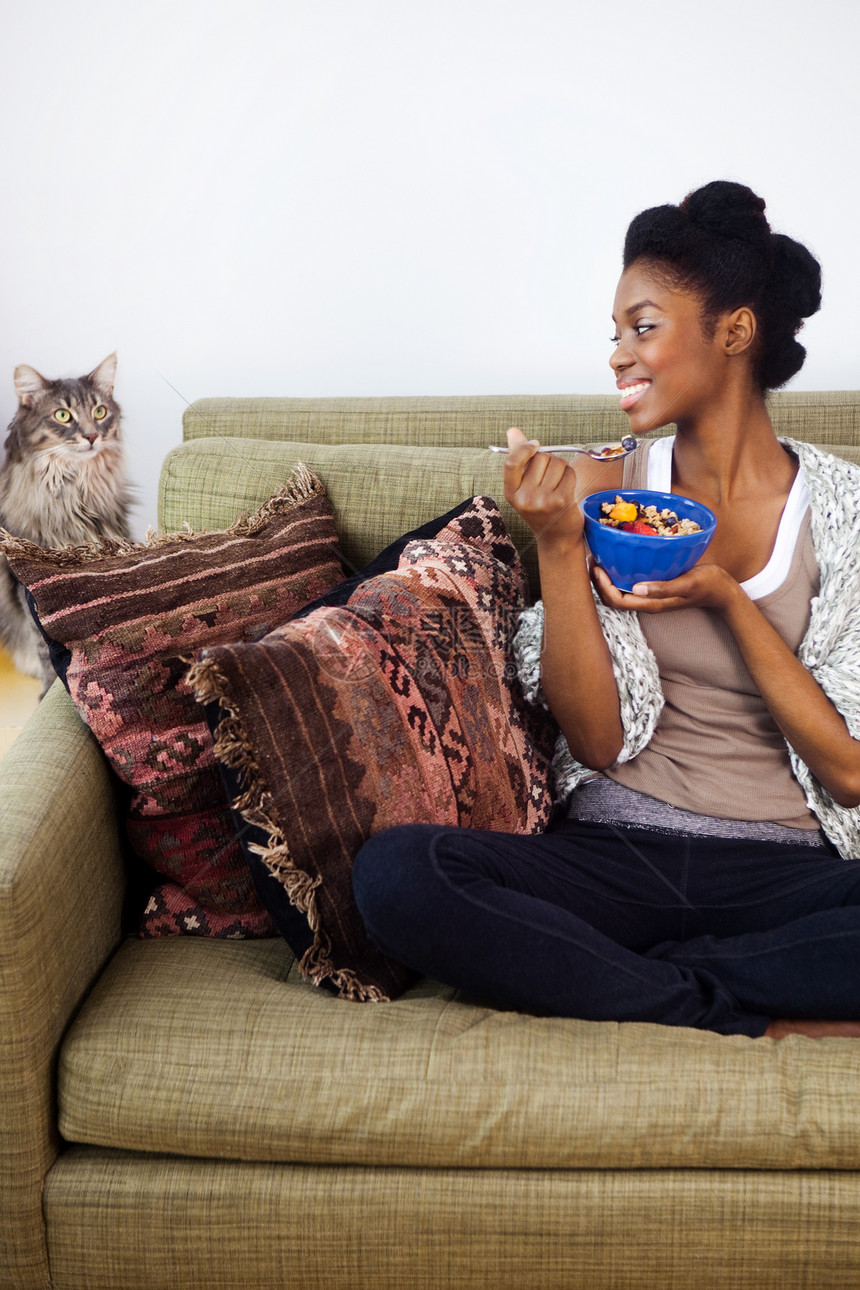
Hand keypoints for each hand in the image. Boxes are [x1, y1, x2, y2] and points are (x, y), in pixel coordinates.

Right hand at [502, 427, 583, 546]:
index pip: (512, 462)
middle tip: (549, 477)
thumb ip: (518, 458)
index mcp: (511, 493)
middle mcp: (524, 498)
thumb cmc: (540, 506)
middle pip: (540, 458)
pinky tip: (567, 488)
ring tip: (558, 483)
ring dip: (561, 468)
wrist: (557, 537)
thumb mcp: (524, 486)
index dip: (524, 448)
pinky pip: (569, 472)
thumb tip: (512, 431)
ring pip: (557, 463)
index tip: (535, 445)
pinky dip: (570, 475)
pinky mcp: (561, 501)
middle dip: (548, 460)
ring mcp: (543, 501)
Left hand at [591, 560, 741, 614]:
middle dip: (598, 582)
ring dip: (606, 577)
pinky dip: (619, 572)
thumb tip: (637, 589)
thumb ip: (663, 589)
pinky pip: (629, 582)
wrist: (722, 590)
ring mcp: (650, 595)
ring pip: (619, 590)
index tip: (597, 567)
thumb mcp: (688, 584)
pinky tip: (619, 557)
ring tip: (600, 557)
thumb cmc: (707, 585)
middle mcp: (647, 601)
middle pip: (612, 597)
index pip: (617, 600)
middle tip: (592, 560)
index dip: (602, 586)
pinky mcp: (654, 586)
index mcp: (651, 604)